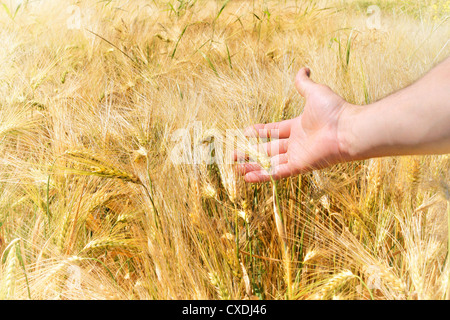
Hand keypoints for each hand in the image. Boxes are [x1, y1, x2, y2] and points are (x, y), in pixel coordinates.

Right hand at [236, 67, 351, 182]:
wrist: (347, 128)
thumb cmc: (334, 110)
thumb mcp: (315, 92)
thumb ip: (304, 84)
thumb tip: (303, 69)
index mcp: (298, 127)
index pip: (274, 130)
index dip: (259, 131)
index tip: (244, 132)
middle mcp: (296, 143)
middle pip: (268, 149)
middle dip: (250, 152)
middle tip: (234, 154)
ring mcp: (297, 156)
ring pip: (269, 163)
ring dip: (252, 166)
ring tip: (236, 168)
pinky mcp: (299, 166)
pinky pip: (277, 173)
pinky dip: (262, 176)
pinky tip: (248, 178)